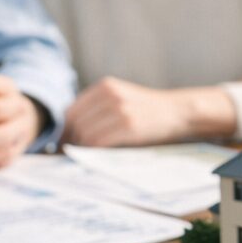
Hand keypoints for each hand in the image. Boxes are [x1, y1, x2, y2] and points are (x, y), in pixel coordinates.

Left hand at [62, 77, 217, 146]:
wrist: (177, 112)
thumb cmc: (146, 110)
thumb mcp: (121, 98)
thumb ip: (98, 107)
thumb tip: (67, 130)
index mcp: (106, 86)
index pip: (71, 110)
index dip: (64, 130)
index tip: (64, 144)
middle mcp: (111, 95)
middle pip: (75, 122)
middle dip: (70, 141)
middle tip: (71, 154)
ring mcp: (120, 109)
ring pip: (84, 133)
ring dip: (81, 148)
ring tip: (86, 156)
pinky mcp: (129, 125)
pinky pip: (99, 141)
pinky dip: (93, 151)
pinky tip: (98, 155)